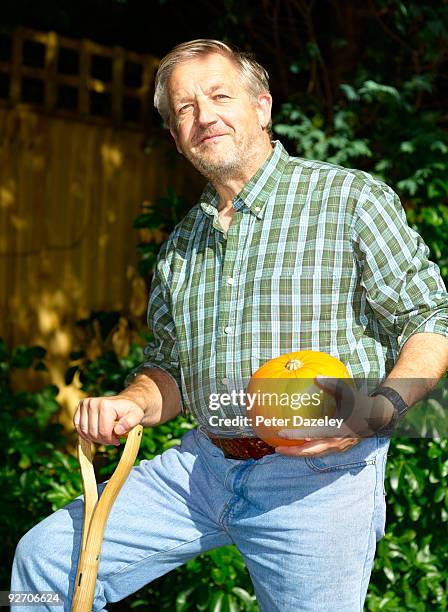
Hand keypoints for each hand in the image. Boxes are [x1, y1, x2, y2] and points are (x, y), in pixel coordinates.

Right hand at [73, 396, 143, 445]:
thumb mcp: (136, 415)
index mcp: (105, 405)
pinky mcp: (80, 409)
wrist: (123, 403)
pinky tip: (95, 433)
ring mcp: (84, 405)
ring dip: (95, 438)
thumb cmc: (129, 411)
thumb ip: (130, 422)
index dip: (111, 440)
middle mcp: (92, 403)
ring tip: (105, 435)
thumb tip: (118, 430)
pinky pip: (78, 428)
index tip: (117, 440)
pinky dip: (86, 434)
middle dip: (103, 440)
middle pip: (93, 433)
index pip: (103, 431)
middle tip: (112, 438)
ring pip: (85, 432)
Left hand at [274, 375, 389, 456]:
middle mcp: (337, 442)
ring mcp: (338, 447)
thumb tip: (316, 377)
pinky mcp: (338, 447)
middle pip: (311, 451)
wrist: (379, 418)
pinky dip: (307, 450)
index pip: (313, 434)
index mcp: (338, 430)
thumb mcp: (348, 393)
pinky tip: (296, 446)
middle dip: (294, 452)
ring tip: (282, 449)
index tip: (281, 432)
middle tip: (276, 448)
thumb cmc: (361, 403)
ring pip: (315, 454)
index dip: (297, 434)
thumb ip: (332, 385)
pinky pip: (319, 451)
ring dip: (298, 453)